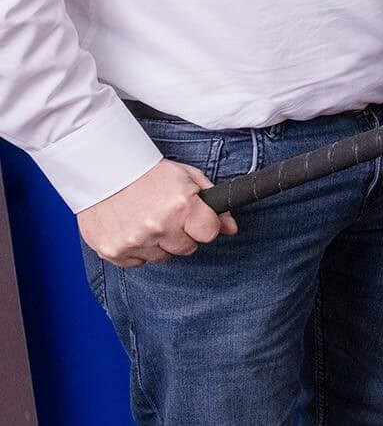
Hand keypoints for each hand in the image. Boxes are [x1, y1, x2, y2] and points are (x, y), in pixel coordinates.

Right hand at [77, 159, 236, 265]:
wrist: (101, 171)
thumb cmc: (146, 172)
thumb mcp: (187, 177)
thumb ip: (212, 203)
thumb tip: (231, 228)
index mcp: (181, 206)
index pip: (209, 233)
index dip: (204, 225)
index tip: (196, 219)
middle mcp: (159, 226)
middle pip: (187, 248)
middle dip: (182, 234)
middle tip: (167, 216)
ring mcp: (134, 241)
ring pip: (162, 257)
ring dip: (158, 243)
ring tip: (146, 219)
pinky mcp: (113, 251)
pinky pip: (137, 262)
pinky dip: (136, 249)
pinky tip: (130, 228)